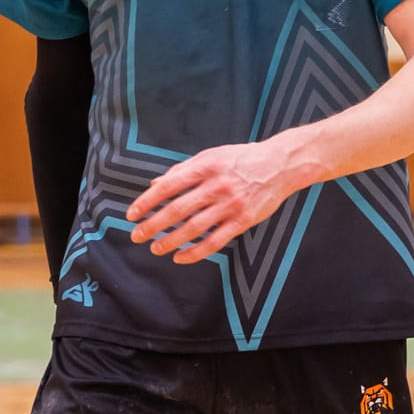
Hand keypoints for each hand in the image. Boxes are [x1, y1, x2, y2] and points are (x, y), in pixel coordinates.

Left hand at [128, 138, 305, 262]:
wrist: (280, 165)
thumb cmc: (242, 158)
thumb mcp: (211, 156)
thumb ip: (183, 170)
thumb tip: (155, 185)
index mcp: (205, 168)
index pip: (168, 187)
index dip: (147, 202)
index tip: (132, 214)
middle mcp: (216, 186)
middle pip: (177, 210)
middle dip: (154, 225)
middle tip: (137, 235)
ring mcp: (230, 205)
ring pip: (194, 228)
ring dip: (171, 241)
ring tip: (155, 248)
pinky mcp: (242, 220)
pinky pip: (215, 241)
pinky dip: (196, 252)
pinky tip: (180, 258)